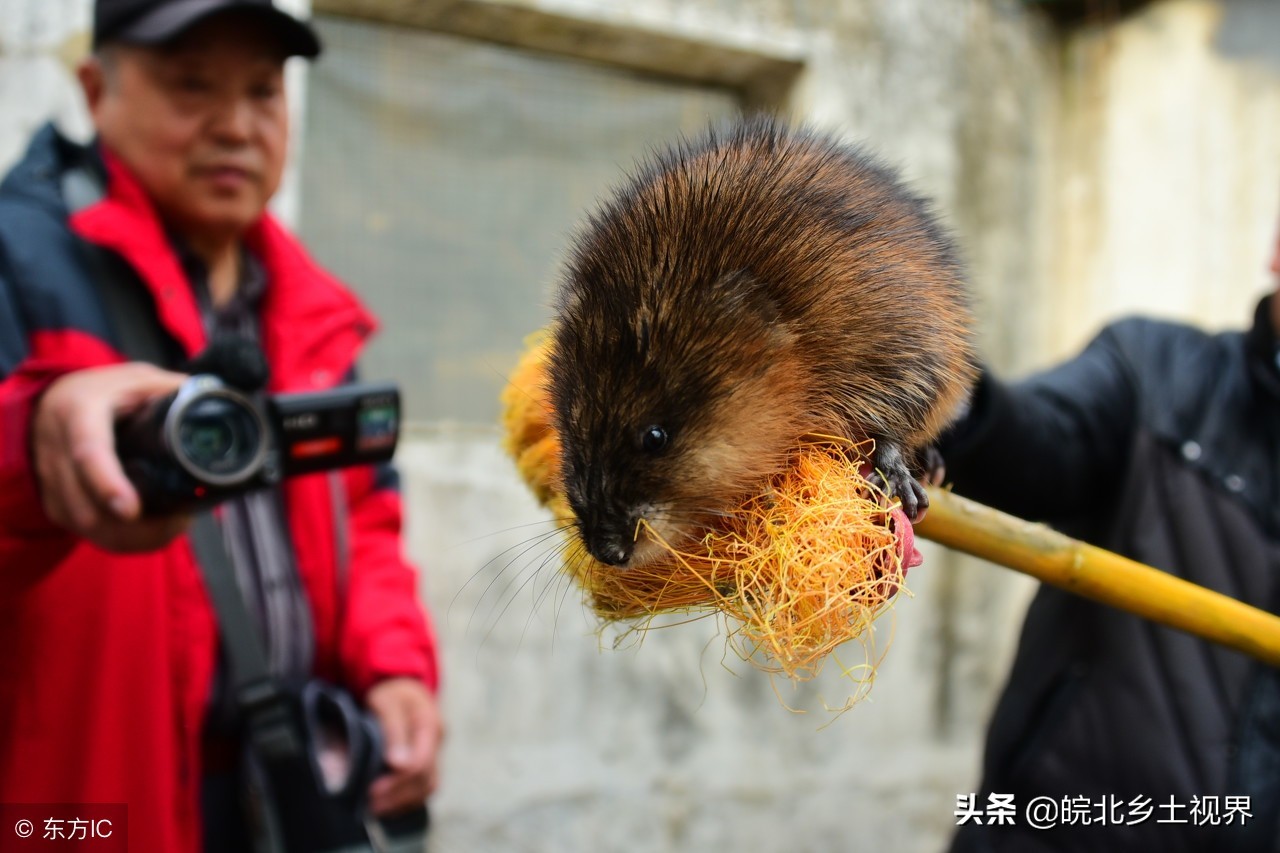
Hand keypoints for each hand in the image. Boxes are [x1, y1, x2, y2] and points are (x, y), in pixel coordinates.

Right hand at [32, 363, 189, 550]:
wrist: (50, 404)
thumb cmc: (102, 391)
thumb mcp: (136, 379)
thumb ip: (174, 390)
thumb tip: (217, 405)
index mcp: (79, 411)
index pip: (88, 452)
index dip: (108, 484)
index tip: (131, 510)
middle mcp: (57, 449)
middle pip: (87, 506)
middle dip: (135, 527)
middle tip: (179, 521)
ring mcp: (51, 480)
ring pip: (87, 527)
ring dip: (131, 538)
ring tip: (171, 526)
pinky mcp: (54, 502)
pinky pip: (86, 533)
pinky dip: (120, 540)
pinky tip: (148, 533)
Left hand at [365, 677, 441, 815]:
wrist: (404, 688)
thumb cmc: (392, 693)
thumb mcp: (387, 702)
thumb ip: (393, 729)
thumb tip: (398, 764)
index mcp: (429, 724)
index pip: (420, 762)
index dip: (397, 781)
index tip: (372, 790)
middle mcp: (437, 742)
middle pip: (425, 779)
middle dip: (397, 796)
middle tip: (370, 804)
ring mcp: (436, 753)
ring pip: (428, 787)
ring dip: (403, 802)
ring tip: (376, 809)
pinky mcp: (429, 761)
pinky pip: (424, 787)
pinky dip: (407, 800)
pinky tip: (388, 805)